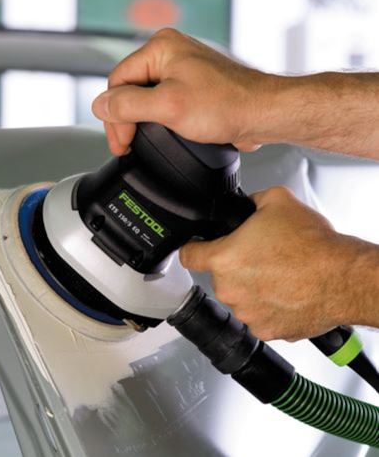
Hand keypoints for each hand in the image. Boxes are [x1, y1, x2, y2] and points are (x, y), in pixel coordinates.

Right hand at [92, 28, 277, 155]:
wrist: (262, 114)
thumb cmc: (227, 104)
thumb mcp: (169, 106)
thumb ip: (129, 105)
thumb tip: (100, 106)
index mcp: (161, 48)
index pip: (118, 80)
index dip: (114, 114)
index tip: (121, 142)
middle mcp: (170, 54)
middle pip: (129, 89)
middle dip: (126, 120)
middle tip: (127, 146)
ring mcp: (181, 70)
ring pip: (145, 98)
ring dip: (140, 122)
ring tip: (140, 142)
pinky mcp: (191, 87)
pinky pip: (162, 102)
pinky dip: (156, 120)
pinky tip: (159, 134)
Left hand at [179, 186, 378, 341]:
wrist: (343, 278)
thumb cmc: (312, 246)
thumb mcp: (277, 201)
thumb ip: (252, 201)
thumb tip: (248, 205)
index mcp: (224, 258)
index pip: (188, 255)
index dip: (192, 248)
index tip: (196, 249)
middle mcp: (230, 289)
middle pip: (220, 275)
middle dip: (236, 266)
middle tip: (261, 257)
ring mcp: (247, 313)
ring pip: (240, 297)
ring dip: (253, 287)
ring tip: (279, 274)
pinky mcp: (267, 330)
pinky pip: (259, 316)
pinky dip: (269, 307)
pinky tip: (287, 292)